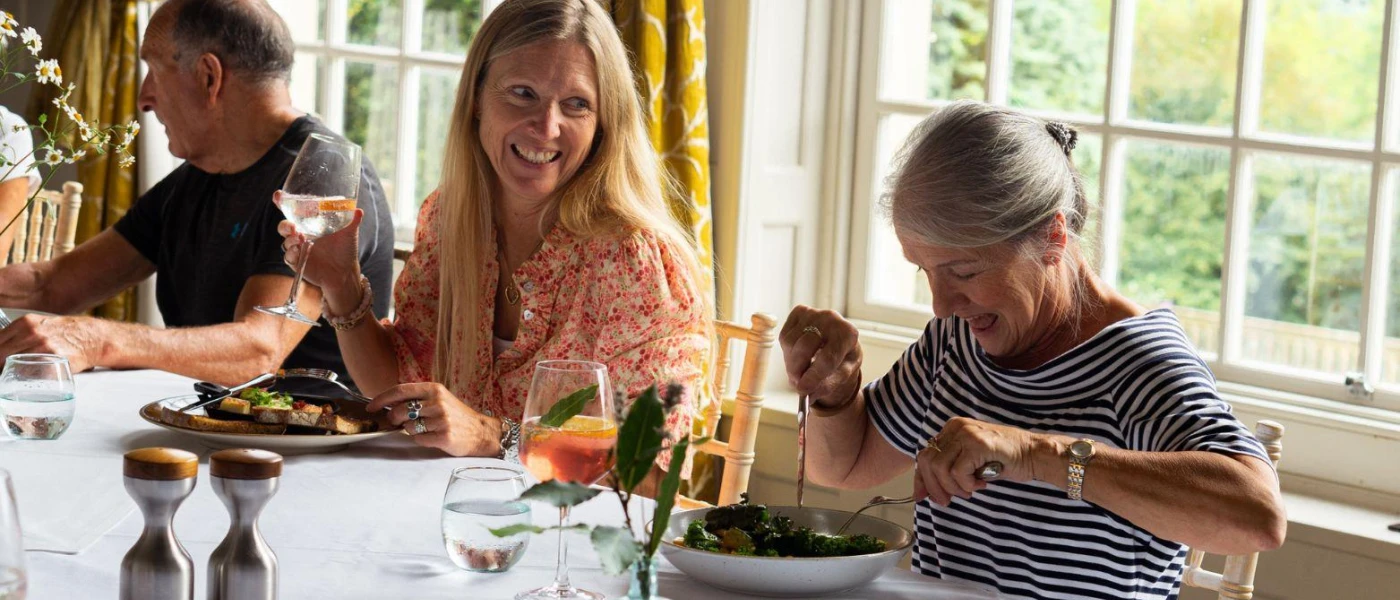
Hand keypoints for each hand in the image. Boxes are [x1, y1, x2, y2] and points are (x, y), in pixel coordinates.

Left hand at [0, 314, 104, 371]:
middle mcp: (31, 333)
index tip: (1, 360)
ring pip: (11, 364)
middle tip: (4, 370)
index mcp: (25, 323)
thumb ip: (18, 335)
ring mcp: (42, 347)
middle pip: (0, 354)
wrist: (93, 337)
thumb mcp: (39, 325)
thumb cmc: (66, 333)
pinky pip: (29, 373)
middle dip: (1, 364)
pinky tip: (26, 379)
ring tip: (14, 376)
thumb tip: (2, 349)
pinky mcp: (53, 360)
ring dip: (8, 372)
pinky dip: (24, 377)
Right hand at [274, 191, 362, 306]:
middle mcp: (301, 234)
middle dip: (285, 225)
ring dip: (290, 239)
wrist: (344, 271)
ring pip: (286, 241)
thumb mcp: (349, 233)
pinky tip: (298, 251)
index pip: (293, 210)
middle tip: (293, 226)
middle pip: (284, 226)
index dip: (282, 202)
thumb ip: (352, 221)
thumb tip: (359, 210)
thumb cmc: (345, 248)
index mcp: (310, 223)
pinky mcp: (297, 261)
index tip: (278, 195)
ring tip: (300, 238)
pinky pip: (289, 257)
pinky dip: (291, 253)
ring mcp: (298, 248)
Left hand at [366, 382, 501, 456]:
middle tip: (398, 422)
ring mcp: (441, 420)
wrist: (481, 432)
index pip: (400, 390)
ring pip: (408, 427)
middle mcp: (437, 402)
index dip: (382, 399)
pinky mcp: (444, 436)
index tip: (371, 407)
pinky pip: (419, 439)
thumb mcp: (439, 399)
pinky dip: (421, 439)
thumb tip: (388, 403)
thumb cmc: (456, 415)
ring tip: (425, 429)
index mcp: (434, 389)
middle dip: (394, 419)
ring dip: (410, 430)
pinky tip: (432, 437)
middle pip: (400, 410)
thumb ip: (417, 398)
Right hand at [779, 305, 861, 408]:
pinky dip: (787, 351)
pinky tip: (798, 356)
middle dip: (798, 369)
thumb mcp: (840, 376)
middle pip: (805, 346)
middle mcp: (832, 318)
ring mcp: (814, 312)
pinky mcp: (799, 312)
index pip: (827, 357)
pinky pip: (785, 336)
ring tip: (800, 372)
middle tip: (796, 384)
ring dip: (791, 363)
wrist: (839, 341)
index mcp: (848, 334)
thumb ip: (825, 386)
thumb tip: (806, 394)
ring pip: (791, 342)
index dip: (813, 376)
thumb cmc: (842, 360)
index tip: (803, 390)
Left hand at [913, 417, 1048, 505]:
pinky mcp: (977, 444)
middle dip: (934, 487)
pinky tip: (982, 484)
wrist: (1033, 454)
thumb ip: (949, 469)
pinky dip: (968, 484)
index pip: (926, 455)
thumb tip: (924, 492)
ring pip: (941, 469)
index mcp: (952, 428)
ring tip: (970, 490)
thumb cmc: (1004, 460)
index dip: (921, 478)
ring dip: (954, 487)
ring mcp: (966, 433)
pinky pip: (958, 472)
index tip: (921, 496)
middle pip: (928, 461)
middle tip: (947, 501)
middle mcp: (956, 427)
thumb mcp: (970, 461)